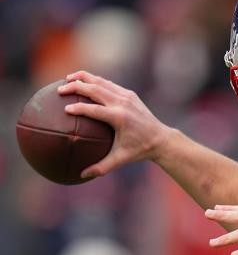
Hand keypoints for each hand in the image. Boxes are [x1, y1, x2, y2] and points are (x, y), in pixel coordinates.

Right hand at [58, 71, 172, 177]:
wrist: (161, 138)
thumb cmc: (139, 150)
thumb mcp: (121, 159)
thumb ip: (101, 167)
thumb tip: (82, 175)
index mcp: (120, 118)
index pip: (94, 110)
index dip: (79, 108)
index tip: (65, 109)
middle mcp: (123, 103)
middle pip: (95, 89)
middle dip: (76, 87)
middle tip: (59, 90)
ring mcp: (127, 96)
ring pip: (102, 82)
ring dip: (84, 78)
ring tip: (67, 79)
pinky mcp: (130, 94)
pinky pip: (109, 84)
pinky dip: (95, 81)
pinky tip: (83, 82)